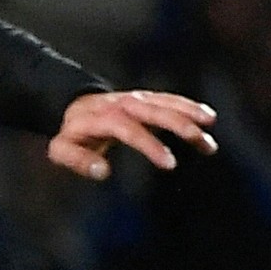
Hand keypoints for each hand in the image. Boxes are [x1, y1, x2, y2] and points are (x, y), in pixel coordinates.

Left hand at [47, 90, 218, 181]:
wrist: (73, 106)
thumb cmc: (70, 135)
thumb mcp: (60, 150)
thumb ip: (77, 160)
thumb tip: (103, 172)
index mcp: (99, 117)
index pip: (127, 128)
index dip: (149, 144)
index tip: (170, 164)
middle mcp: (119, 103)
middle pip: (151, 109)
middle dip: (177, 123)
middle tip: (200, 139)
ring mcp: (134, 98)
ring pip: (163, 102)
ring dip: (188, 113)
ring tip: (209, 127)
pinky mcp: (144, 97)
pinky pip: (168, 99)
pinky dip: (187, 106)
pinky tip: (206, 117)